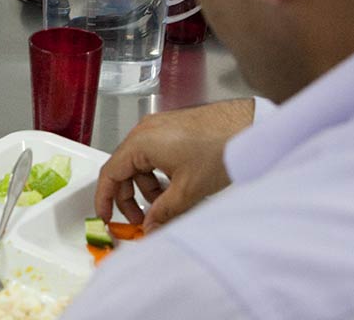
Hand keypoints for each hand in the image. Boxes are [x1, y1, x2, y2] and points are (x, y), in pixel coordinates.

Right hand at [95, 98, 254, 230]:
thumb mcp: (188, 189)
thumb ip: (163, 213)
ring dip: (148, 188)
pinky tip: (176, 188)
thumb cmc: (220, 146)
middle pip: (124, 170)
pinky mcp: (171, 128)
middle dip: (130, 198)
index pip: (110, 174)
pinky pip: (153, 155)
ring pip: (141, 164)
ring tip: (167, 205)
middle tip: (142, 220)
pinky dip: (158, 174)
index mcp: (141, 142)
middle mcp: (145, 131)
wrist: (248, 126)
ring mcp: (158, 128)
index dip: (105, 199)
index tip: (106, 216)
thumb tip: (149, 227)